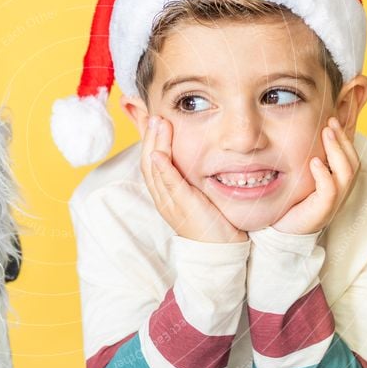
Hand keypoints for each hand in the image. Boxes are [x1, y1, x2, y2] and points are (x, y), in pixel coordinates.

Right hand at [141, 116, 246, 243]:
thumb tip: (192, 157)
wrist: (219, 252)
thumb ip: (191, 177)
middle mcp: (163, 198)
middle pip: (148, 163)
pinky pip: (169, 185)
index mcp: (165, 194)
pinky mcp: (183, 207)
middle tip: (154, 115)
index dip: (150, 140)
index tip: (153, 119)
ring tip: (157, 123)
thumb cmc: (212, 224)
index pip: (151, 162)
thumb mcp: (198, 195)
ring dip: (154, 145)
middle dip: (149, 137)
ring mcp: (171, 203)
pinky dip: (162, 169)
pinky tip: (160, 154)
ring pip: (154, 170)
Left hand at [272, 117, 359, 234]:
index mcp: (336, 178)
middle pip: (352, 159)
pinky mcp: (323, 210)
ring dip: (337, 150)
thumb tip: (302, 131)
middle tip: (331, 121)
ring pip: (346, 172)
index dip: (346, 135)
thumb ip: (304, 155)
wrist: (280, 228)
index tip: (335, 116)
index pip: (348, 153)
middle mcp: (339, 188)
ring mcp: (334, 200)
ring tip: (326, 133)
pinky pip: (330, 190)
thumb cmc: (290, 199)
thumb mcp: (299, 173)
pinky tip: (314, 162)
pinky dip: (324, 175)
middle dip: (343, 138)